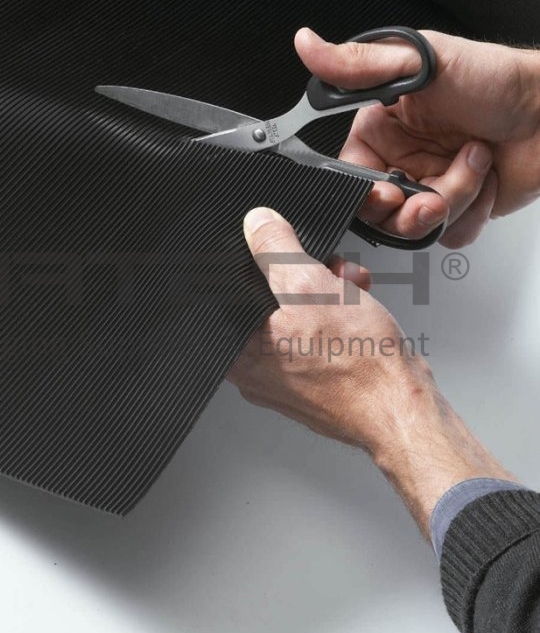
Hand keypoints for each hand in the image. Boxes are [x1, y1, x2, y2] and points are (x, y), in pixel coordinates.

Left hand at [229, 208, 512, 533]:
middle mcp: (253, 369)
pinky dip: (332, 315)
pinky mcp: (310, 378)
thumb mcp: (311, 285)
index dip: (261, 263)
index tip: (287, 257)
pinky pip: (312, 334)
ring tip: (347, 289)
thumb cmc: (359, 366)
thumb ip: (275, 249)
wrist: (402, 408)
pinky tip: (353, 308)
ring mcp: (283, 377)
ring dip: (323, 291)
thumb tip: (257, 224)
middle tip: (326, 272)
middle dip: (301, 275)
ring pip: (293, 315)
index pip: (230, 289)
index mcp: (237, 351)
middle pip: (264, 301)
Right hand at [295, 28, 539, 247]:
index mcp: (381, 131)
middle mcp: (402, 161)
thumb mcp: (420, 62)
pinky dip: (473, 213)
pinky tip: (487, 180)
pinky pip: (448, 235)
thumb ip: (358, 64)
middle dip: (412, 209)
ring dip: (454, 199)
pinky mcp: (459, 208)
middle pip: (381, 214)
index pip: (351, 178)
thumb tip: (308, 45)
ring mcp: (430, 186)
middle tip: (434, 194)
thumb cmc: (494, 79)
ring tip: (474, 163)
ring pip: (417, 228)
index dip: (366, 195)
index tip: (389, 192)